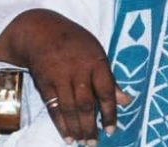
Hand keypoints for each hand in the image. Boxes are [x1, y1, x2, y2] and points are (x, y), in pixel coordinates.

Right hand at [3, 10, 130, 144]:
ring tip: (81, 142)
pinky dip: (60, 123)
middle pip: (85, 103)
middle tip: (94, 143)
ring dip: (76, 128)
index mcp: (96, 62)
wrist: (41, 32)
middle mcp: (78, 70)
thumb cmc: (76, 44)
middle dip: (90, 126)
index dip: (110, 112)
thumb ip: (110, 79)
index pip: (106, 91)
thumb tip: (126, 101)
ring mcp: (59, 77)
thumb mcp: (98, 54)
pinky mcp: (44, 83)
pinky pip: (53, 107)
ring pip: (69, 108)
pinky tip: (66, 135)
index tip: (111, 130)